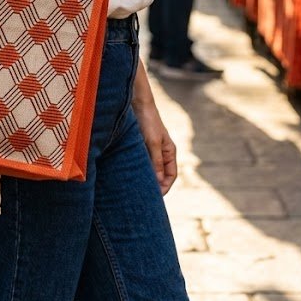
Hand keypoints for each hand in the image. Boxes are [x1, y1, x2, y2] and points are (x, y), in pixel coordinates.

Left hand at [132, 64, 176, 193]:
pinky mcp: (141, 146)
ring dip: (146, 178)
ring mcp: (151, 149)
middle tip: (145, 197)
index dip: (165, 187)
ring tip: (137, 188)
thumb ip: (156, 161)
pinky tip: (130, 175)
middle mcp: (162, 152)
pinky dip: (139, 169)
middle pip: (161, 174)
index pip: (171, 175)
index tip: (156, 197)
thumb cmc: (148, 121)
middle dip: (156, 186)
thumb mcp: (153, 142)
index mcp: (169, 151)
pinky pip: (142, 162)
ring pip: (151, 169)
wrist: (137, 103)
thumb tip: (158, 181)